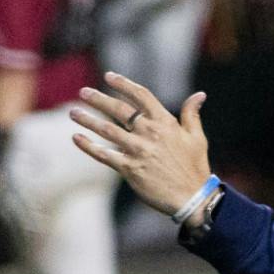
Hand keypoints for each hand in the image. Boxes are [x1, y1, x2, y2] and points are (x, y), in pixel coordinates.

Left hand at [69, 71, 212, 216]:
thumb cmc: (195, 167)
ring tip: (73, 113)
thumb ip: (192, 114)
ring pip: (107, 130)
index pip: (142, 96)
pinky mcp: (129, 168)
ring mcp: (138, 151)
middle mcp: (150, 133)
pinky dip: (88, 146)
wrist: (192, 197)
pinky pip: (103, 154)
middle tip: (84, 92)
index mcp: (166, 123)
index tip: (109, 76)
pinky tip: (77, 138)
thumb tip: (199, 95)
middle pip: (119, 110)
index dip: (124, 84)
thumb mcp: (197, 138)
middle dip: (99, 99)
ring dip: (88, 120)